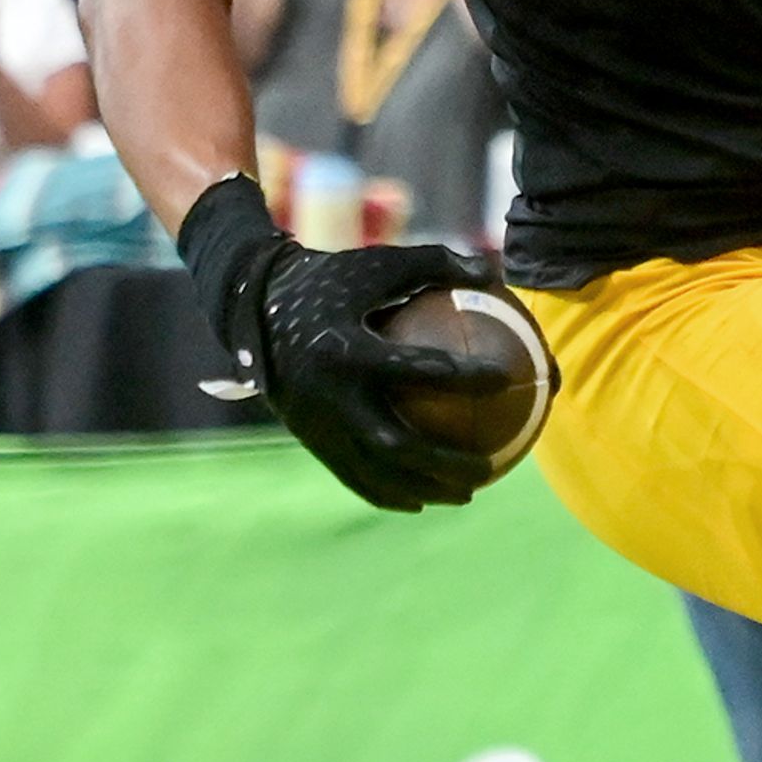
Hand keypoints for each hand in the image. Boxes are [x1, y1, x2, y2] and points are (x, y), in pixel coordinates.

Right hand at [193, 208, 515, 509]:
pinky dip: (389, 492)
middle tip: (489, 469)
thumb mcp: (380, 263)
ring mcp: (316, 423)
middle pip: (394, 443)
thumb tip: (492, 273)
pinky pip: (353, 475)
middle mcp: (329, 394)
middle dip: (445, 463)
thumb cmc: (331, 280)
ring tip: (467, 494)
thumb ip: (436, 263)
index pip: (415, 369)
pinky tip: (422, 498)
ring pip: (375, 471)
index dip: (463, 377)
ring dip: (423, 488)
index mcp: (346, 349)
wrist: (255, 306)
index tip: (506, 379)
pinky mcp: (309, 438)